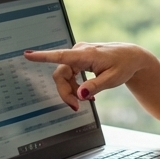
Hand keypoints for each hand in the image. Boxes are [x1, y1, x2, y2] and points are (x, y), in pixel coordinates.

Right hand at [23, 43, 150, 110]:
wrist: (132, 57)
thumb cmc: (124, 65)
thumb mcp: (112, 79)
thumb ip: (95, 87)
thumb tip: (80, 95)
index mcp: (86, 54)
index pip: (61, 56)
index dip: (42, 57)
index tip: (27, 54)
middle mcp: (79, 52)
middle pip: (61, 74)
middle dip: (66, 92)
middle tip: (77, 107)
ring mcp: (78, 54)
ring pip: (65, 76)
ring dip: (73, 90)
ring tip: (89, 99)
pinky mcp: (79, 58)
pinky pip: (70, 74)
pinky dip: (76, 85)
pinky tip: (87, 93)